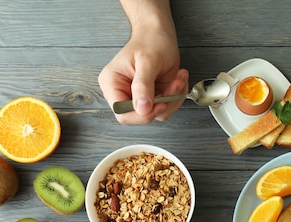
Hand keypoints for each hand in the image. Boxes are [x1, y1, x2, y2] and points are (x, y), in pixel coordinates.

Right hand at [98, 0, 188, 123]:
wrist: (159, 35)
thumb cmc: (150, 42)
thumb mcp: (147, 62)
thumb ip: (143, 86)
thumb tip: (141, 109)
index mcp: (112, 84)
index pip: (122, 113)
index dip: (142, 114)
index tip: (160, 102)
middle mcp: (123, 93)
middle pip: (141, 117)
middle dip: (163, 103)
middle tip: (174, 85)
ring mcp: (139, 97)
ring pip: (158, 114)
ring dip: (173, 98)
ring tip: (178, 78)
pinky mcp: (153, 98)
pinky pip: (167, 108)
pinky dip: (177, 96)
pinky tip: (178, 79)